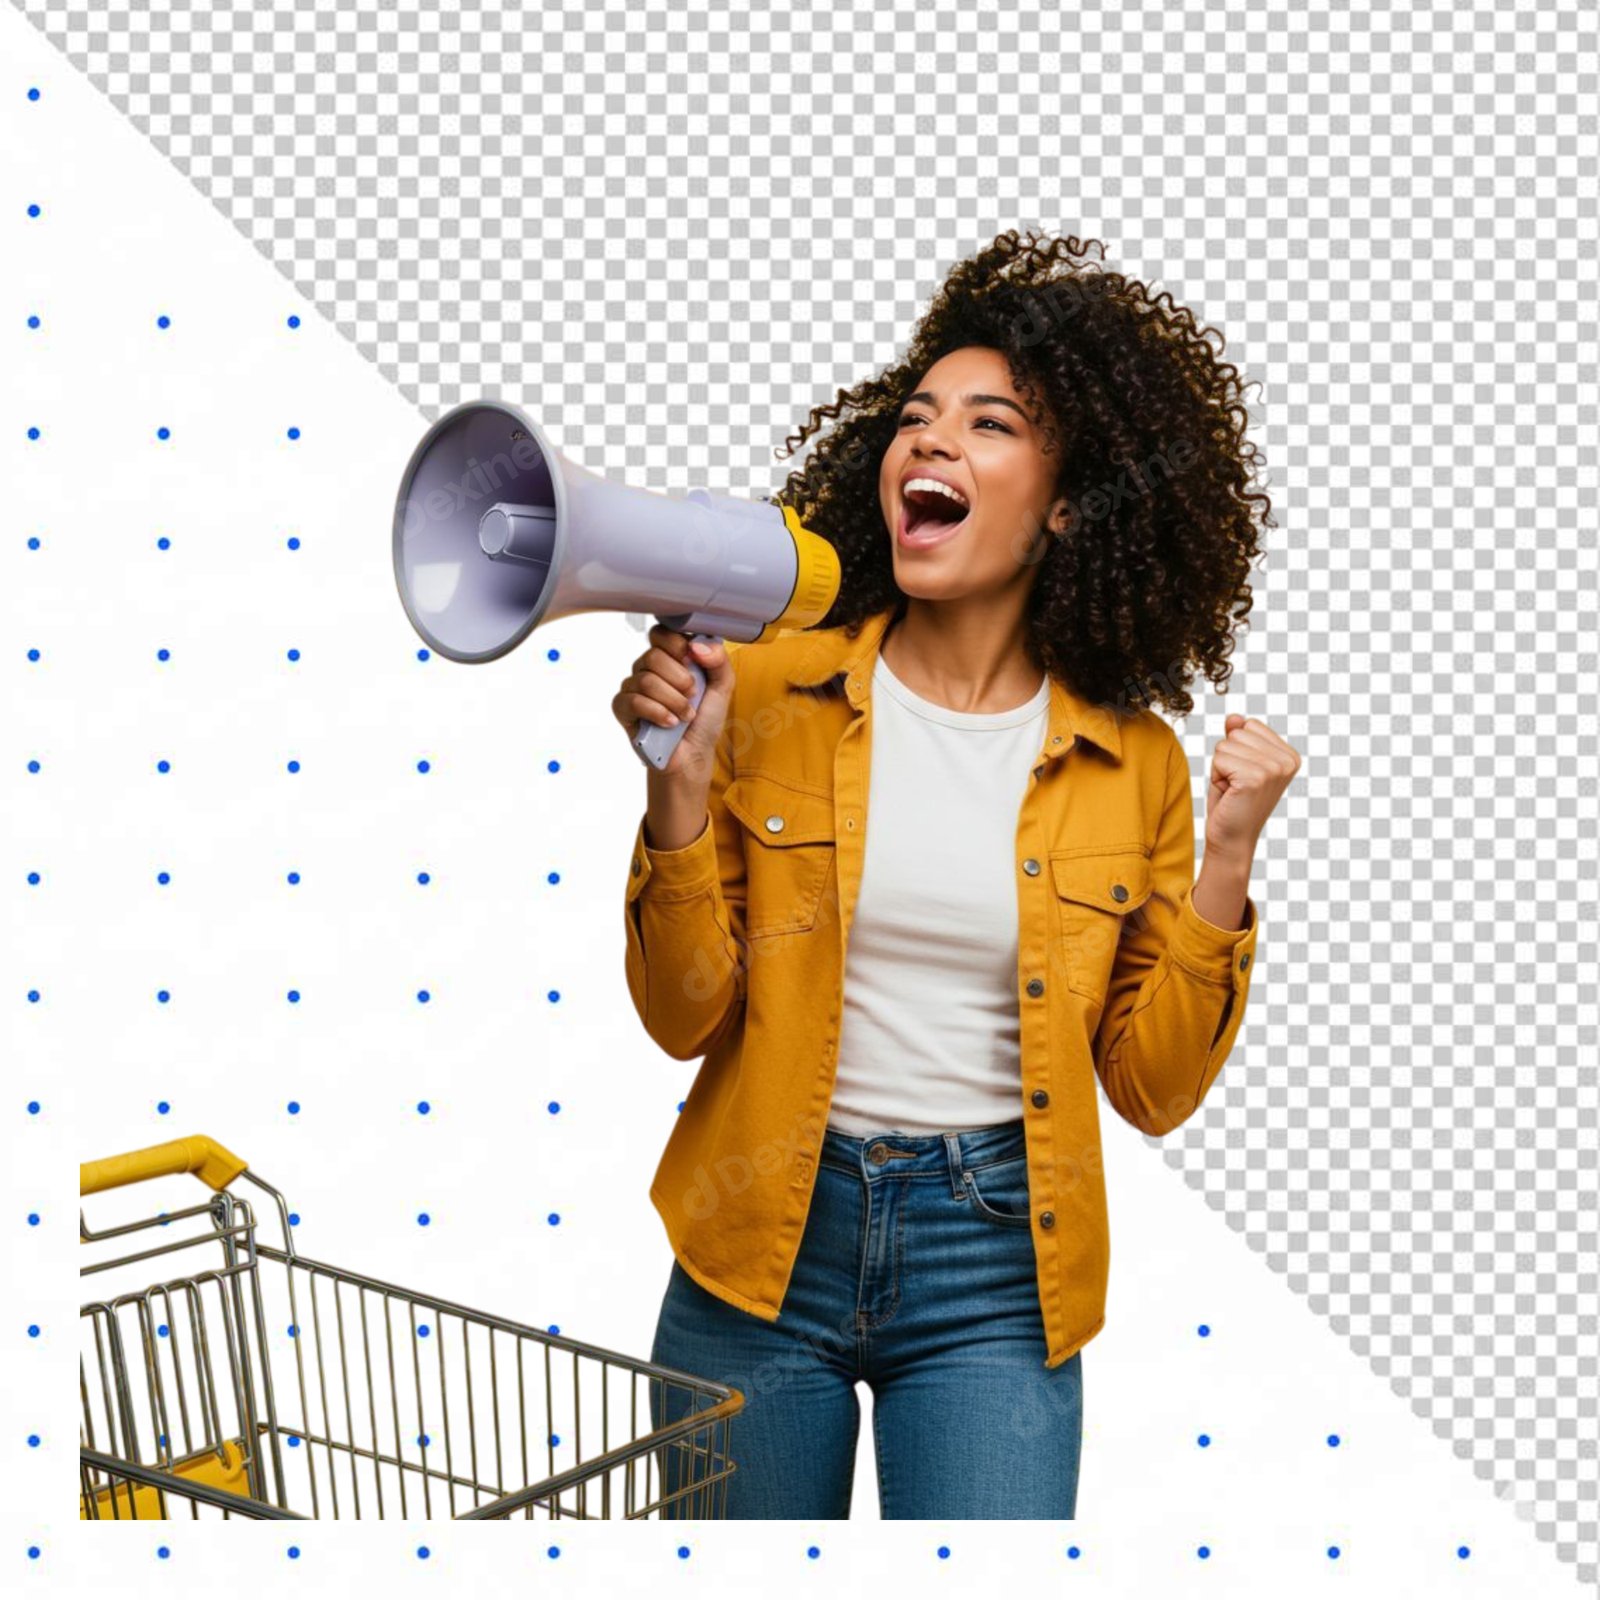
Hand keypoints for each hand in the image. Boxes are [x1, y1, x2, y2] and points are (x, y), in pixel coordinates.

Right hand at [611, 624, 734, 783]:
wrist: (694, 754)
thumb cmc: (705, 719)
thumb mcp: (723, 686)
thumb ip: (718, 659)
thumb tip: (696, 645)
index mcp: (669, 657)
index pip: (661, 633)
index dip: (677, 645)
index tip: (692, 663)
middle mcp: (648, 668)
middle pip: (653, 657)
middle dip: (680, 680)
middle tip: (692, 695)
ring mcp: (633, 687)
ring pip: (646, 681)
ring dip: (673, 701)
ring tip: (685, 715)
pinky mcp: (623, 708)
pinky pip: (633, 701)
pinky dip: (657, 713)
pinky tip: (670, 723)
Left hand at [1204, 714, 1300, 866]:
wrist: (1231, 838)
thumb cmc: (1232, 801)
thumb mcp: (1237, 762)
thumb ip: (1238, 737)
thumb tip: (1234, 717)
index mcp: (1289, 755)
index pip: (1249, 725)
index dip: (1237, 749)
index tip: (1243, 775)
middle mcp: (1287, 761)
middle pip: (1236, 733)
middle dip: (1227, 758)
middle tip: (1235, 785)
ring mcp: (1274, 769)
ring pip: (1225, 745)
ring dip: (1221, 768)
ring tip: (1233, 790)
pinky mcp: (1256, 778)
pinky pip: (1219, 758)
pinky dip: (1216, 776)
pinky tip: (1229, 794)